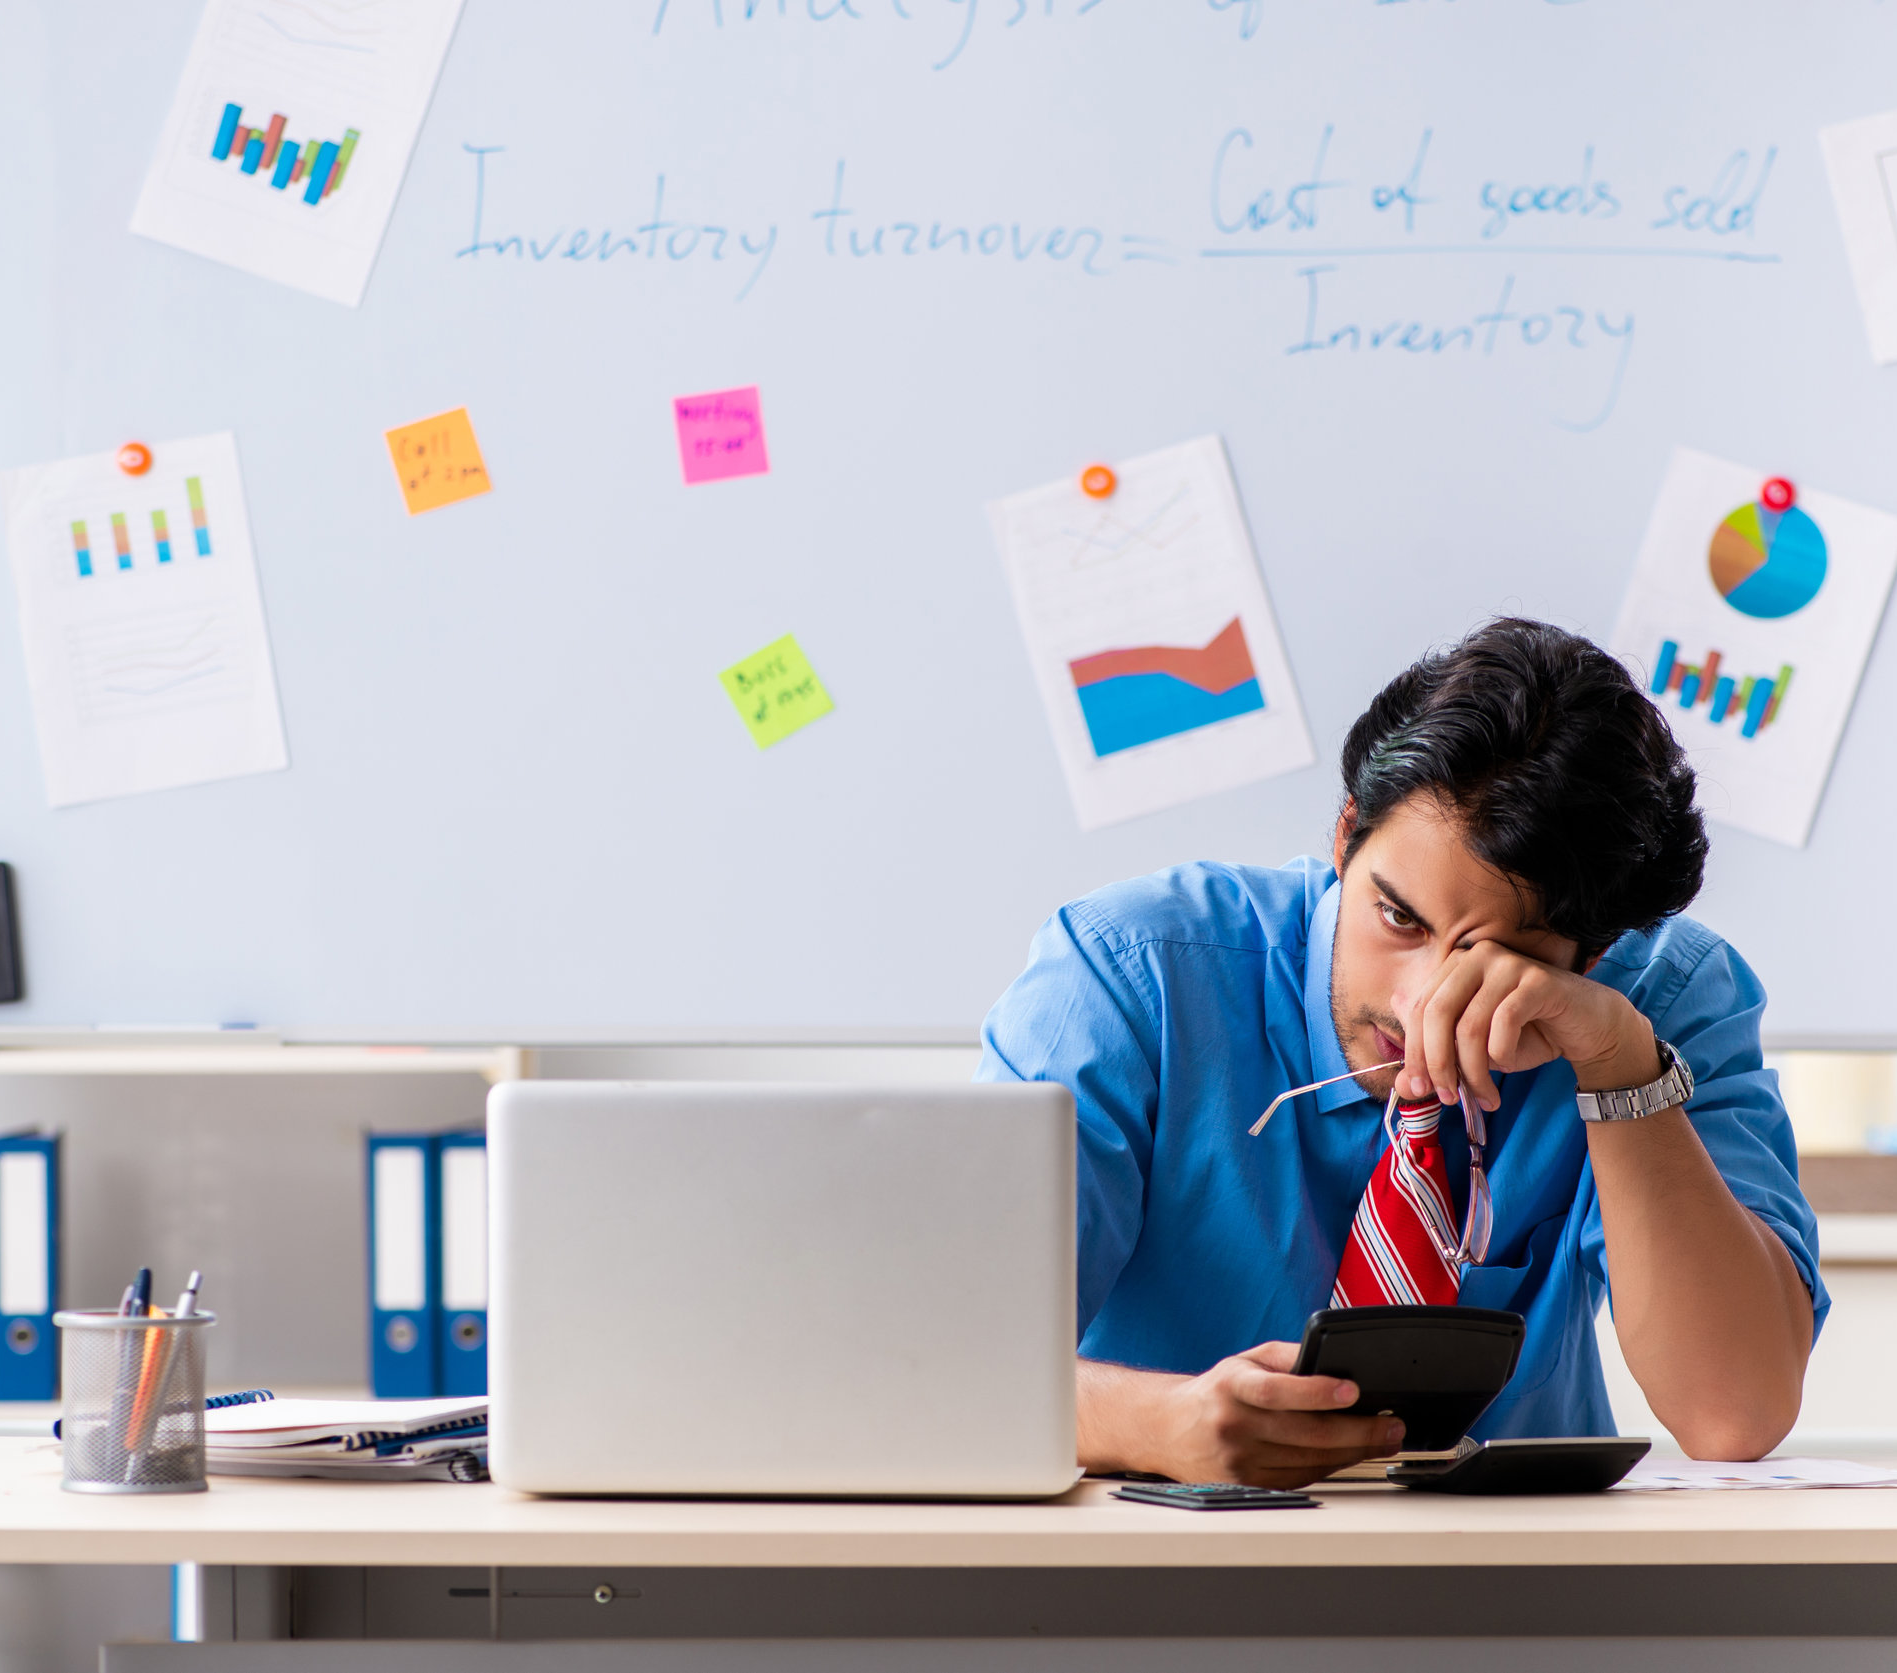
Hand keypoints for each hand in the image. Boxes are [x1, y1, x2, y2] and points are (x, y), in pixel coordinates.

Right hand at [1084, 1343, 1404, 1487]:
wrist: (1169, 1430)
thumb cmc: (1217, 1391)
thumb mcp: (1245, 1361)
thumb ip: (1288, 1357)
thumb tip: (1336, 1361)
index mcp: (1233, 1386)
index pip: (1278, 1390)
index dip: (1317, 1392)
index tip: (1353, 1390)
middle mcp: (1234, 1425)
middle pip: (1306, 1434)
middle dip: (1358, 1432)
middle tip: (1391, 1427)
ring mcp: (1239, 1461)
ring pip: (1309, 1461)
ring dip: (1353, 1452)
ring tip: (1382, 1439)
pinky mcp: (1247, 1486)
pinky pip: (1300, 1479)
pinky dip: (1329, 1467)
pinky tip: (1348, 1455)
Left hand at [1395, 942, 1661, 1111]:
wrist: (1586, 1030)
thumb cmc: (1525, 1036)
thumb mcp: (1474, 1051)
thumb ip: (1438, 1060)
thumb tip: (1402, 1086)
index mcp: (1453, 967)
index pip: (1417, 1009)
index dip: (1413, 1051)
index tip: (1418, 1088)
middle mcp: (1476, 957)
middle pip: (1437, 1013)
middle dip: (1437, 1062)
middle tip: (1448, 1097)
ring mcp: (1507, 964)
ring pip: (1470, 1025)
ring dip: (1473, 1071)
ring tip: (1484, 1098)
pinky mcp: (1537, 980)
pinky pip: (1504, 1021)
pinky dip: (1501, 1053)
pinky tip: (1507, 1066)